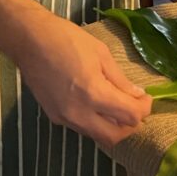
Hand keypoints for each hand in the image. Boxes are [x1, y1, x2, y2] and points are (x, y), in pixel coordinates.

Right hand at [0, 0, 150, 149]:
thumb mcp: (100, 53)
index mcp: (93, 93)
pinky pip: (81, 126)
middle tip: (135, 106)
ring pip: (97, 135)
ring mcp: (64, 118)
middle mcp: (78, 113)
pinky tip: (94, 101)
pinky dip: (94, 119)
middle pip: (114, 136)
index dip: (144, 109)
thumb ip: (119, 79)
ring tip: (117, 103)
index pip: (129, 116)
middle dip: (131, 124)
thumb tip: (137, 95)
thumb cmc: (66, 39)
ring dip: (112, 124)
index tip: (146, 98)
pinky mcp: (54, 117)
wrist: (29, 39)